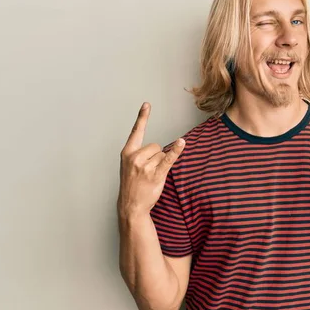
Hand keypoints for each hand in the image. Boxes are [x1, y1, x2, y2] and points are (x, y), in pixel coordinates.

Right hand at [117, 102, 184, 217]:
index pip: (136, 131)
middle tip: (147, 171)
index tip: (147, 104)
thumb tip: (160, 148)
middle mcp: (135, 157)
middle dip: (156, 156)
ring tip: (151, 176)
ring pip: (162, 154)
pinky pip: (169, 158)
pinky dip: (176, 151)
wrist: (131, 205)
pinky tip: (182, 143)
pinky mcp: (156, 173)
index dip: (142, 117)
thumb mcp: (129, 166)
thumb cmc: (132, 184)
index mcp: (127, 153)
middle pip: (156, 145)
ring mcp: (145, 166)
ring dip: (161, 164)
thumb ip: (140, 153)